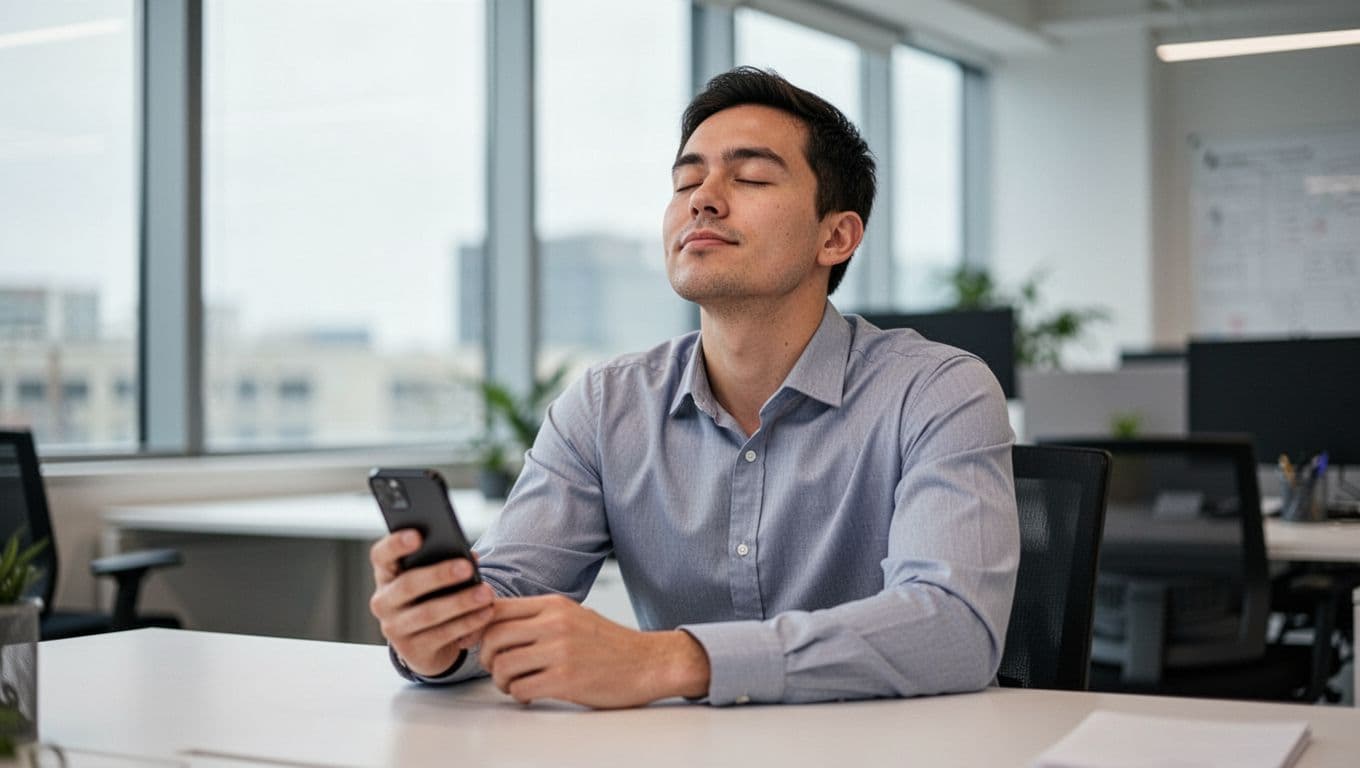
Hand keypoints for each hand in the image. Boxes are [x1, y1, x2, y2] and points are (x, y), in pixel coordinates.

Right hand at [369, 530, 495, 676]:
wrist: (427, 645)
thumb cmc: (432, 598)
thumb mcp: (434, 579)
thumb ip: (446, 562)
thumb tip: (471, 556)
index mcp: (386, 574)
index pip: (381, 555)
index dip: (396, 544)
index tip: (418, 535)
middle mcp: (383, 601)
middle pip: (408, 584)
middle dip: (439, 575)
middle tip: (467, 567)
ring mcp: (394, 628)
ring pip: (428, 613)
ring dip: (460, 602)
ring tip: (486, 593)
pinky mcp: (412, 650)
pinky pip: (442, 635)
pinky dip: (467, 623)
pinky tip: (485, 612)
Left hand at [478, 595, 709, 708]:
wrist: (649, 663)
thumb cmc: (610, 644)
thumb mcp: (574, 616)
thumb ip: (539, 617)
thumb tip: (497, 624)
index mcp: (554, 605)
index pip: (498, 608)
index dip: (479, 626)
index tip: (478, 641)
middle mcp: (555, 623)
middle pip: (494, 636)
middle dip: (486, 658)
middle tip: (497, 668)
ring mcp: (560, 651)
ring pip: (503, 665)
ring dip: (501, 680)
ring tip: (514, 684)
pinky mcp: (566, 679)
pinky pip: (521, 689)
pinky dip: (518, 696)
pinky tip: (530, 695)